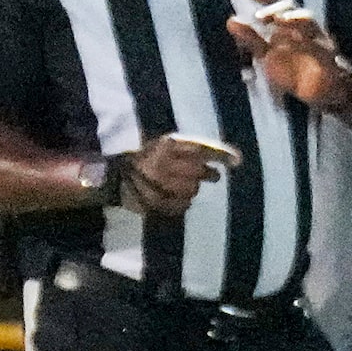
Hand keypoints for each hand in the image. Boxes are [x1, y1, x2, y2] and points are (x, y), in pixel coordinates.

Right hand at [120, 133, 238, 216]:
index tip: (237, 160)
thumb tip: (218, 155)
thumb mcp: (159, 145)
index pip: (199, 150)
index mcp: (165, 147)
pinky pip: (182, 205)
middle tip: (213, 176)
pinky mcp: (159, 203)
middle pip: (198, 172)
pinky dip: (182, 202)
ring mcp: (162, 186)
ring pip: (192, 190)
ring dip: (191, 189)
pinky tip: (174, 197)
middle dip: (209, 174)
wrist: (115, 181)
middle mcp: (165, 165)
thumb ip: (184, 149)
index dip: (219, 155)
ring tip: (180, 185)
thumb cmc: (141, 159)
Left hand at [227, 0, 350, 109]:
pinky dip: (312, 43)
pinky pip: (321, 48)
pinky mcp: (330, 60)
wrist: (320, 92)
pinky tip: (304, 46)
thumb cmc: (294, 70)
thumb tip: (231, 20)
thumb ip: (251, 39)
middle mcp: (305, 28)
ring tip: (281, 20)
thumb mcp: (267, 55)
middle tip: (260, 16)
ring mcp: (319, 41)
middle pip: (293, 8)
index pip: (279, 3)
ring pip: (309, 21)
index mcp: (290, 25)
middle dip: (277, 7)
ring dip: (296, 17)